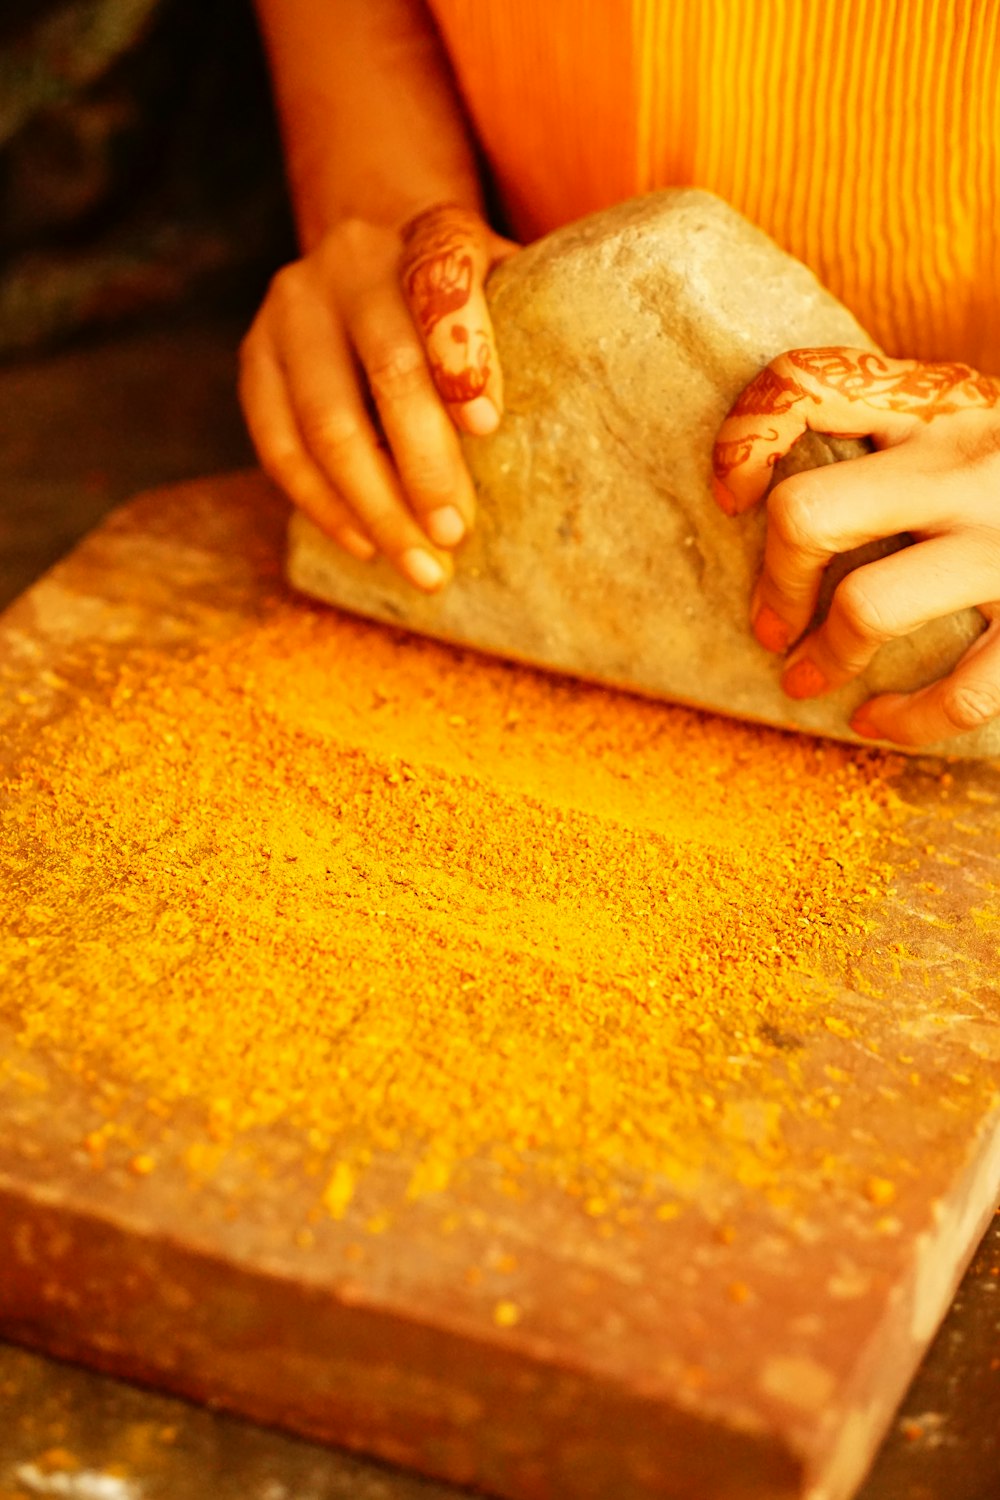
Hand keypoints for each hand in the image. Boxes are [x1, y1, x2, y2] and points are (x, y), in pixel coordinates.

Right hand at [239, 204, 516, 589]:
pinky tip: (364, 545)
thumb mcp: (509, 293)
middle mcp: (353, 259)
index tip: (487, 426)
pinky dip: (323, 504)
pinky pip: (278, 445)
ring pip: (326, 423)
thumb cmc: (466, 306)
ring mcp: (292, 308)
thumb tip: (601, 425)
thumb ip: (536, 333)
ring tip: (419, 564)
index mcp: (429, 235)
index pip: (443, 282)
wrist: (374, 265)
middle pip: (388, 371)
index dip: (462, 351)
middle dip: (424, 465)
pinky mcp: (254, 358)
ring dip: (374, 506)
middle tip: (456, 534)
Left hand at [712, 348, 999, 745]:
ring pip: (867, 608)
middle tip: (769, 622)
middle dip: (774, 583)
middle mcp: (964, 465)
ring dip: (821, 659)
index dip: (742, 442)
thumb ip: (900, 433)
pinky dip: (907, 720)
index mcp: (936, 405)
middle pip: (807, 514)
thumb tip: (779, 499)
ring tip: (804, 680)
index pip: (805, 387)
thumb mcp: (972, 418)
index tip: (731, 497)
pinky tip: (879, 725)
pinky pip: (962, 688)